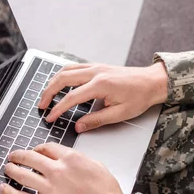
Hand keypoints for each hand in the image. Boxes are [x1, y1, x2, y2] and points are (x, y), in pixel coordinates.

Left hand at [0, 143, 127, 193]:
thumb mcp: (97, 167)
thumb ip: (80, 161)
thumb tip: (71, 161)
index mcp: (71, 158)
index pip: (47, 148)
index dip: (37, 149)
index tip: (34, 151)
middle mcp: (58, 170)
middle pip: (31, 157)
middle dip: (19, 156)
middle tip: (14, 157)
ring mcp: (50, 187)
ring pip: (22, 175)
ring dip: (12, 170)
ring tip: (7, 169)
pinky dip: (9, 192)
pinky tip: (4, 189)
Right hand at [38, 62, 167, 132]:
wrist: (152, 82)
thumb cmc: (140, 97)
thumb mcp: (120, 114)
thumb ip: (96, 120)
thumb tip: (79, 127)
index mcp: (100, 85)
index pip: (72, 97)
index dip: (58, 109)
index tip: (50, 117)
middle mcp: (95, 72)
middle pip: (63, 79)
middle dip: (48, 92)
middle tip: (41, 105)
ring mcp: (96, 67)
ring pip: (67, 70)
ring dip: (53, 82)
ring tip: (46, 95)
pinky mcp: (98, 66)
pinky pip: (75, 67)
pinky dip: (63, 75)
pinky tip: (60, 83)